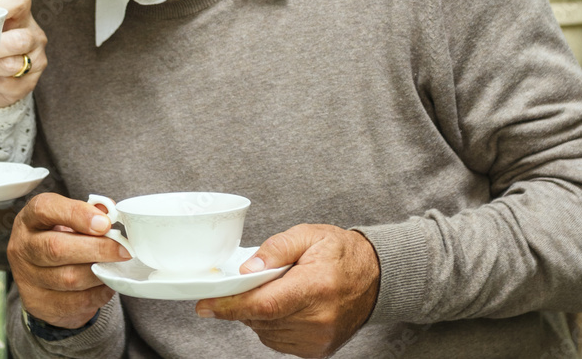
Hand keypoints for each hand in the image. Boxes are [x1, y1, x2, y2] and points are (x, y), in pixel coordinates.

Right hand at [7, 193, 130, 328]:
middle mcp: (22, 247)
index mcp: (29, 219)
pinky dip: (98, 293)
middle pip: (56, 248)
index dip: (76, 214)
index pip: (45, 210)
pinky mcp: (38, 303)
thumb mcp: (69, 220)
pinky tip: (107, 283)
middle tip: (123, 250)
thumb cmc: (61, 239)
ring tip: (116, 266)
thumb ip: (89, 213)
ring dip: (99, 273)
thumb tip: (111, 212)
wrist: (41, 276)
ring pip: (69, 278)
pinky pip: (75, 301)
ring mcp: (26, 278)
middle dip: (96, 248)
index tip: (105, 223)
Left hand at [195, 224, 379, 357]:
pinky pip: (277, 340)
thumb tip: (246, 270)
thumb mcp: (308, 235)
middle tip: (251, 281)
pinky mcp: (317, 350)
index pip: (264, 304)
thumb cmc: (341, 253)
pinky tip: (285, 306)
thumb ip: (275, 249)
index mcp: (316, 287)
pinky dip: (271, 324)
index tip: (205, 305)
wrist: (376, 277)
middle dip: (244, 301)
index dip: (230, 306)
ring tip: (277, 290)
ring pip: (264, 331)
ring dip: (259, 313)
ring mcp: (319, 339)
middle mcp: (319, 319)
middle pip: (260, 318)